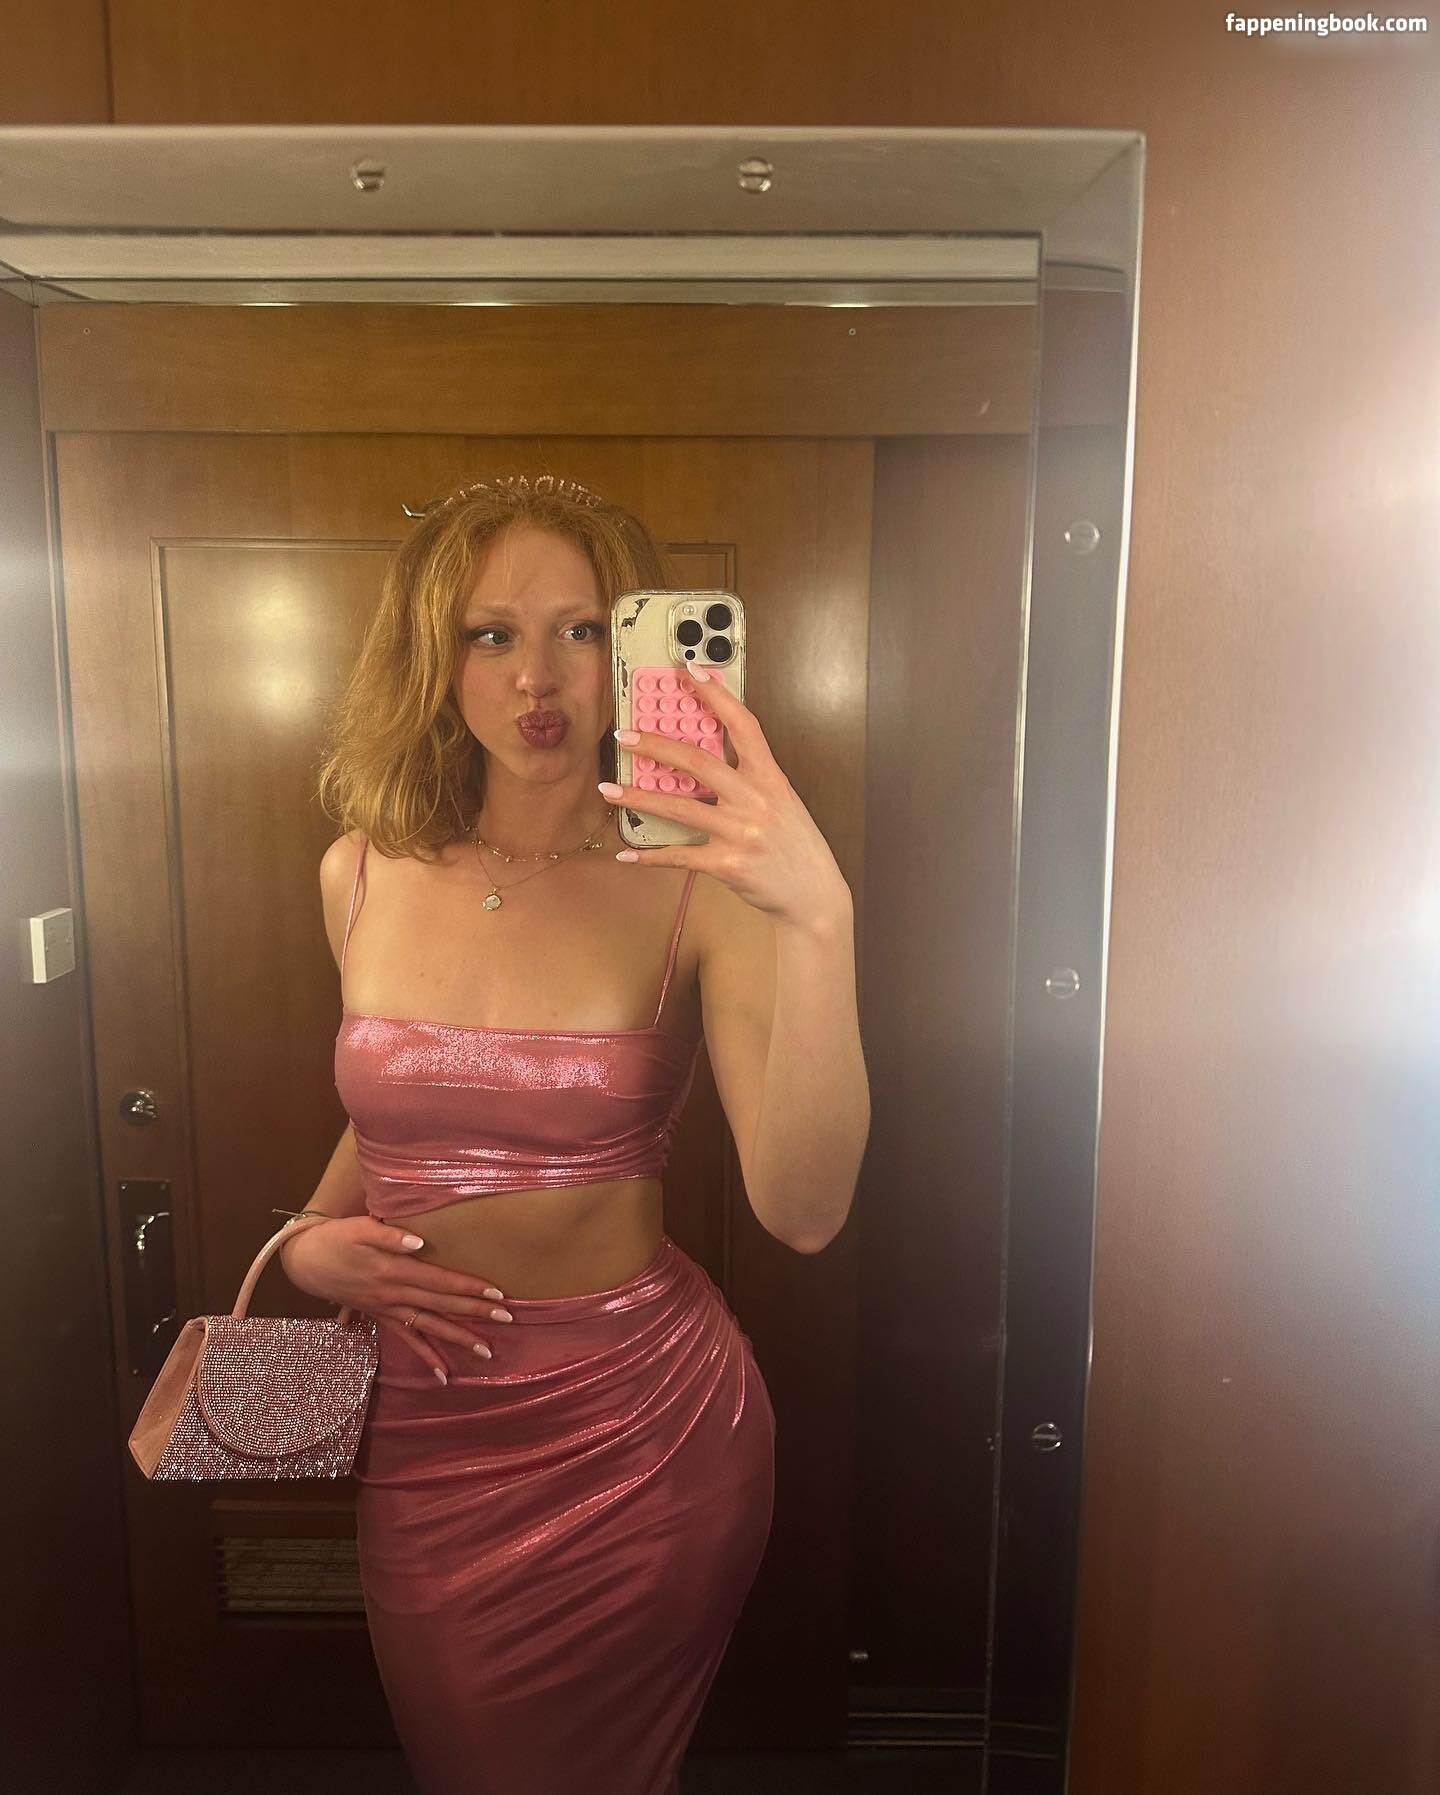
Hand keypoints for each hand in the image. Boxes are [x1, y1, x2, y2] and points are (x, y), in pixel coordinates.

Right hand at [280, 1216, 513, 1382]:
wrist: (305, 1262)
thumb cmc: (336, 1238)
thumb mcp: (359, 1228)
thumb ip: (389, 1235)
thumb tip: (420, 1242)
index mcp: (393, 1271)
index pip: (439, 1281)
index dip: (468, 1287)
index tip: (496, 1294)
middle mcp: (394, 1295)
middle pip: (441, 1305)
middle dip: (475, 1313)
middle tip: (509, 1319)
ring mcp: (387, 1309)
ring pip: (428, 1328)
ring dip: (458, 1339)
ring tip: (486, 1352)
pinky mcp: (380, 1316)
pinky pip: (406, 1340)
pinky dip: (425, 1357)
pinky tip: (443, 1376)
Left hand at [601, 666, 851, 928]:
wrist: (815, 894)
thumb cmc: (796, 846)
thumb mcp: (783, 802)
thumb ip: (751, 780)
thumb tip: (705, 761)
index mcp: (771, 778)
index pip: (743, 725)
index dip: (716, 695)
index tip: (691, 671)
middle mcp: (755, 800)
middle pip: (698, 761)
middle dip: (656, 745)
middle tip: (624, 735)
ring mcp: (741, 832)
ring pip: (679, 807)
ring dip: (638, 797)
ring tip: (609, 789)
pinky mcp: (728, 864)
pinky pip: (680, 856)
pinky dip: (650, 857)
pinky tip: (627, 853)